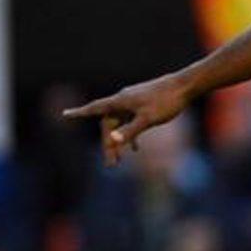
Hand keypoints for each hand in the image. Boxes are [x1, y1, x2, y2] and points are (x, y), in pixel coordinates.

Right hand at [63, 73, 192, 165]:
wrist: (186, 85)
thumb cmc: (167, 101)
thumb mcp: (148, 119)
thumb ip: (130, 131)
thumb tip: (112, 140)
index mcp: (121, 101)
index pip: (95, 108)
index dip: (80, 113)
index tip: (65, 114)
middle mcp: (124, 99)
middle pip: (108, 124)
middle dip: (107, 144)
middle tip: (111, 164)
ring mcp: (134, 101)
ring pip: (119, 124)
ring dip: (118, 141)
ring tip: (119, 161)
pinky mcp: (144, 104)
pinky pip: (130, 121)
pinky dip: (130, 134)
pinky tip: (135, 149)